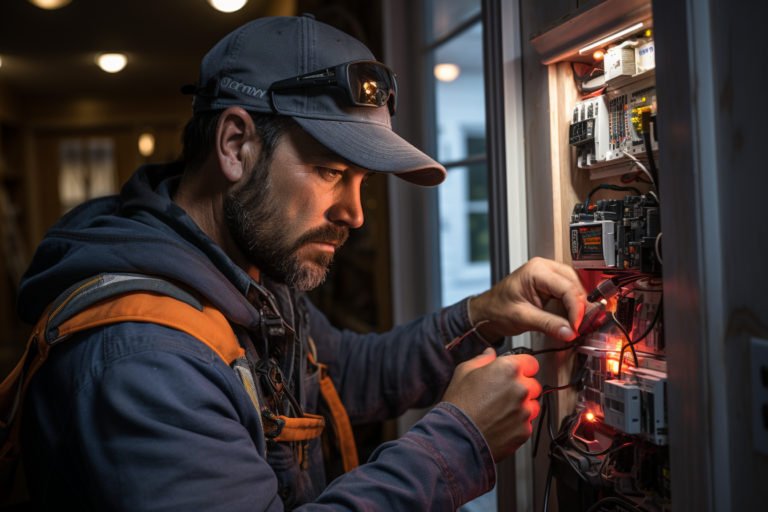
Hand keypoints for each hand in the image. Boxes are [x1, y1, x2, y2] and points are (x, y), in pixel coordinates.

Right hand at [443, 349, 541, 461]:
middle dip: (522, 388)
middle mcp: (521, 388)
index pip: (531, 362)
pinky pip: (527, 423)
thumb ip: (482, 359)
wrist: (457, 435)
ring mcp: (525, 411)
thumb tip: (490, 354)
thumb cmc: (459, 405)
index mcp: (508, 369)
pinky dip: (518, 424)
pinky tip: (501, 423)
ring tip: (501, 410)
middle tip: (503, 394)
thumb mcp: (463, 372)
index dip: (523, 367)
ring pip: (533, 405)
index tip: (518, 372)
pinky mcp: (524, 430)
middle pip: (533, 384)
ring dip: (522, 406)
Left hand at [469, 257, 586, 341]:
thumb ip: (548, 324)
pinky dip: (573, 306)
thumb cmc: (496, 309)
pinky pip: (568, 292)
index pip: (566, 288)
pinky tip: (574, 318)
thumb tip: (570, 332)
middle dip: (580, 307)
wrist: (486, 312)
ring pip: (574, 287)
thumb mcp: (522, 318)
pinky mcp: (549, 284)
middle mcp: (544, 268)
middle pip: (574, 284)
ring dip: (579, 306)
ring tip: (579, 324)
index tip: (577, 326)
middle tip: (582, 326)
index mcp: (536, 270)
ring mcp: (548, 274)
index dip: (576, 309)